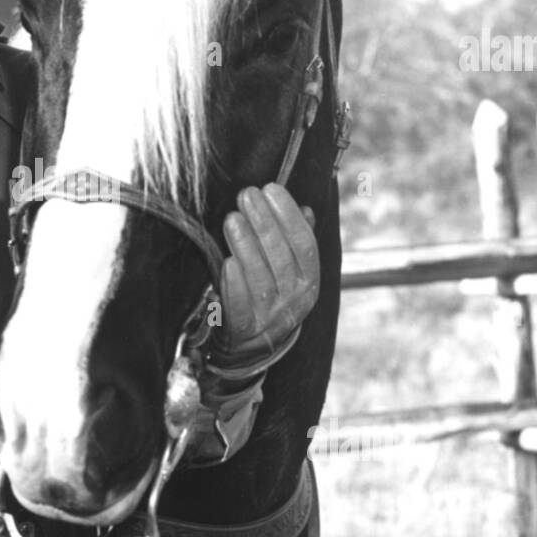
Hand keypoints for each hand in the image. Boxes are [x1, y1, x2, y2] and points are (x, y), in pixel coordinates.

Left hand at [211, 184, 318, 371]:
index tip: (271, 189)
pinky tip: (227, 263)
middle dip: (264, 223)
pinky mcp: (244, 331)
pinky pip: (241, 309)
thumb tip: (306, 210)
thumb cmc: (272, 295)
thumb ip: (298, 242)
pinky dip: (234, 286)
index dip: (288, 216)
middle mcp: (294, 301)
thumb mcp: (291, 272)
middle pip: (281, 258)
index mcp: (309, 282)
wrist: (254, 347)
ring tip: (232, 219)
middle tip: (246, 195)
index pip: (304, 245)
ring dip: (246, 246)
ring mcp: (270, 318)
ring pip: (260, 279)